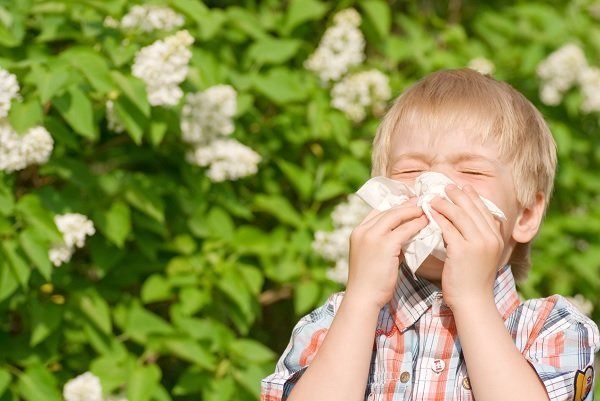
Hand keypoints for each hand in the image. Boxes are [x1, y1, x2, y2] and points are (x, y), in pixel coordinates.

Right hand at [346, 198, 427, 309]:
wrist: (363, 297)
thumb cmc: (369, 282)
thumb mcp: (372, 256)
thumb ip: (384, 243)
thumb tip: (403, 235)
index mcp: (357, 232)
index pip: (377, 212)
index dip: (393, 207)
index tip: (407, 204)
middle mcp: (363, 231)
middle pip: (387, 211)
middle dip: (405, 205)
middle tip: (420, 201)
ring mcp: (372, 236)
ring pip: (396, 216)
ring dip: (412, 212)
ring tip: (426, 210)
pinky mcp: (384, 245)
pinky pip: (404, 230)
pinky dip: (416, 224)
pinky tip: (425, 223)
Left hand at [429, 185, 503, 310]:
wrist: (472, 301)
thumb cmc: (473, 280)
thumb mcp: (482, 256)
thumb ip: (479, 239)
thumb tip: (468, 224)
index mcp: (497, 238)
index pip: (485, 210)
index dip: (473, 197)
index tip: (463, 187)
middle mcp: (490, 238)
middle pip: (473, 209)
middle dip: (458, 195)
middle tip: (446, 186)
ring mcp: (478, 243)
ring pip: (460, 215)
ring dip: (445, 204)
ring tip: (433, 198)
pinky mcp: (462, 250)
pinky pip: (447, 227)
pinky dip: (437, 218)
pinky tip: (429, 213)